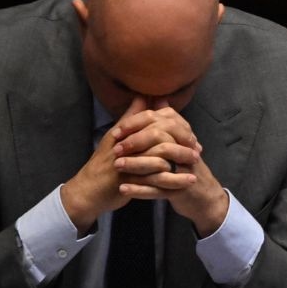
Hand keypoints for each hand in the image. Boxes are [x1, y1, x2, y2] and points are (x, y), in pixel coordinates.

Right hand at [60, 96, 194, 231]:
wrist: (88, 191)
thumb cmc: (105, 162)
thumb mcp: (117, 137)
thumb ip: (133, 118)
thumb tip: (144, 96)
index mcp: (125, 133)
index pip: (154, 122)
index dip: (176, 127)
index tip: (191, 134)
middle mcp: (127, 146)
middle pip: (160, 137)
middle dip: (182, 142)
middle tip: (197, 149)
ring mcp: (128, 164)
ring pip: (161, 158)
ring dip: (181, 161)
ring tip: (197, 163)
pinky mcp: (130, 181)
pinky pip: (157, 180)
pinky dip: (175, 180)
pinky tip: (189, 180)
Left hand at [111, 101, 227, 236]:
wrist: (204, 196)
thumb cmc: (185, 168)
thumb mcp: (179, 143)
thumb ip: (167, 122)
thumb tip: (159, 98)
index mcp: (183, 136)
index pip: (161, 121)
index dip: (137, 124)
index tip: (117, 131)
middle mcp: (185, 150)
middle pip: (160, 138)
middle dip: (135, 142)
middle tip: (116, 149)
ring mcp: (184, 170)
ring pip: (158, 163)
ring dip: (135, 164)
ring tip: (116, 167)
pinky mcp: (180, 189)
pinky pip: (158, 189)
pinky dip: (139, 189)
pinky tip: (123, 188)